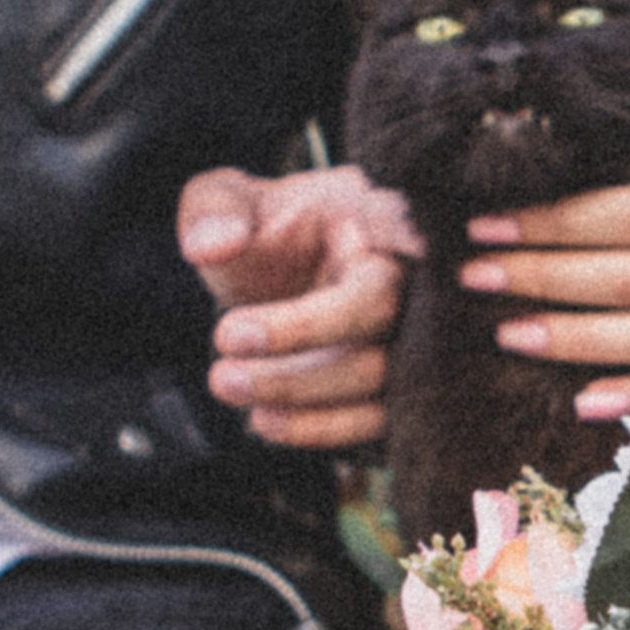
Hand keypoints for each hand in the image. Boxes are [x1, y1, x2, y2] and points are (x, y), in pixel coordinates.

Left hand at [178, 164, 422, 449]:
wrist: (289, 277)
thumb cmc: (269, 234)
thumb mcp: (229, 202)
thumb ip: (213, 212)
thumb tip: (213, 246)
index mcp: (381, 218)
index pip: (390, 234)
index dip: (362, 262)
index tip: (267, 311)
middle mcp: (414, 280)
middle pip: (380, 314)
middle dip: (299, 338)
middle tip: (222, 348)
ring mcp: (416, 340)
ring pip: (381, 379)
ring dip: (301, 392)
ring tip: (226, 384)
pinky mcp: (402, 390)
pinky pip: (376, 421)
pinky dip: (319, 427)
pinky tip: (262, 419)